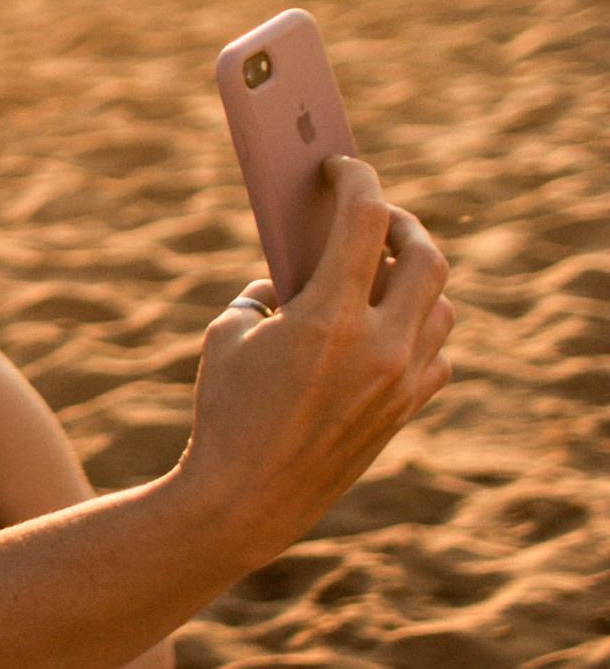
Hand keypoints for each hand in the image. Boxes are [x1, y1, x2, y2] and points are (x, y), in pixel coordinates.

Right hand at [178, 157, 450, 564]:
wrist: (246, 501)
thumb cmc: (226, 412)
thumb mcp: (228, 335)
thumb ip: (264, 292)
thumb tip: (292, 276)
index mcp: (328, 318)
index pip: (365, 220)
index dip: (357, 180)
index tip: (343, 167)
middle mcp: (379, 347)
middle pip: (426, 255)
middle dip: (402, 223)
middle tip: (377, 215)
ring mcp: (400, 382)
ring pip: (442, 304)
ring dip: (416, 278)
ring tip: (383, 269)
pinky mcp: (405, 411)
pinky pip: (438, 354)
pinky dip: (421, 331)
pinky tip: (390, 327)